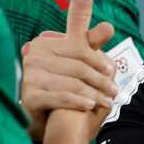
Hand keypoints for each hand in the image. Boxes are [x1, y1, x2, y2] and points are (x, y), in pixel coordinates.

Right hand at [21, 0, 117, 143]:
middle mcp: (33, 56)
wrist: (45, 117)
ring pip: (72, 83)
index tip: (111, 70)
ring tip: (107, 101)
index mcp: (43, 42)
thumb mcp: (76, 59)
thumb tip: (108, 26)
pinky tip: (90, 106)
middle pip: (77, 66)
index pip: (78, 47)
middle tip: (114, 90)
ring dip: (94, 94)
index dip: (97, 59)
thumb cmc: (64, 82)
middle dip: (99, 80)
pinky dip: (79, 102)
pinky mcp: (30, 97)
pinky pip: (62, 97)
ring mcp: (29, 77)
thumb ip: (90, 41)